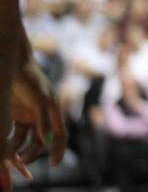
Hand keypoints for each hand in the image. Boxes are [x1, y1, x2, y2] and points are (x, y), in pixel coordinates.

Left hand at [3, 56, 65, 189]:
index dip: (58, 150)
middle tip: (21, 161)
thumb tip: (47, 139)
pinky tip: (4, 147)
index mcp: (53, 112)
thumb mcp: (39, 97)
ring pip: (25, 141)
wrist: (12, 64)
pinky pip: (13, 135)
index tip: (53, 163)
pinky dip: (10, 143)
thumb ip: (43, 118)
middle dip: (33, 153)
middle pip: (41, 142)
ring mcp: (27, 117)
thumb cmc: (30, 78)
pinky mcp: (14, 116)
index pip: (60, 135)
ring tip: (9, 155)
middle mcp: (42, 117)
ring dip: (19, 150)